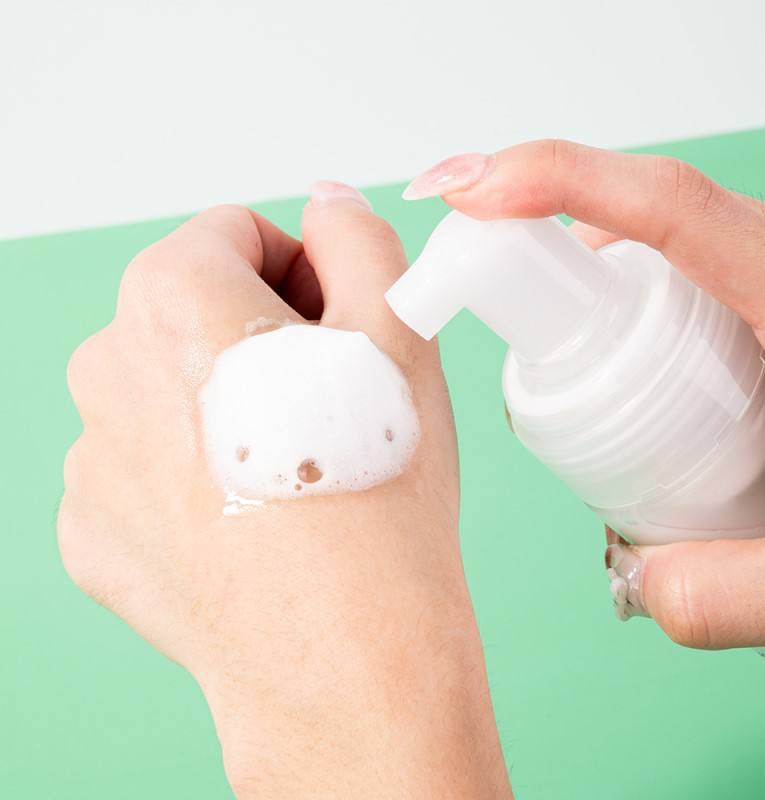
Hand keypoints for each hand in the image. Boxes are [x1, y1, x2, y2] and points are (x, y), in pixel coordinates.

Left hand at [60, 185, 511, 797]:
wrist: (347, 656)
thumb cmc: (377, 496)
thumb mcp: (398, 327)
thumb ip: (357, 235)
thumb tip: (324, 203)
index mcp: (172, 298)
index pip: (234, 233)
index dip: (302, 271)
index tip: (336, 328)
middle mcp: (107, 370)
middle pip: (193, 310)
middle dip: (260, 335)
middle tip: (325, 400)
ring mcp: (93, 460)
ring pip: (168, 391)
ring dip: (226, 406)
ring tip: (294, 466)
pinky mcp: (95, 533)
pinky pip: (146, 470)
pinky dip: (195, 477)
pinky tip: (251, 519)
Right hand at [404, 141, 764, 650]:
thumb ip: (737, 593)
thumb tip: (645, 583)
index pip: (669, 207)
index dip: (556, 180)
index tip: (469, 187)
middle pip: (641, 214)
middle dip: (542, 237)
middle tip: (478, 286)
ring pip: (659, 238)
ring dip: (586, 270)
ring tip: (548, 338)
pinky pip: (682, 263)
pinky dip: (624, 288)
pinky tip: (614, 350)